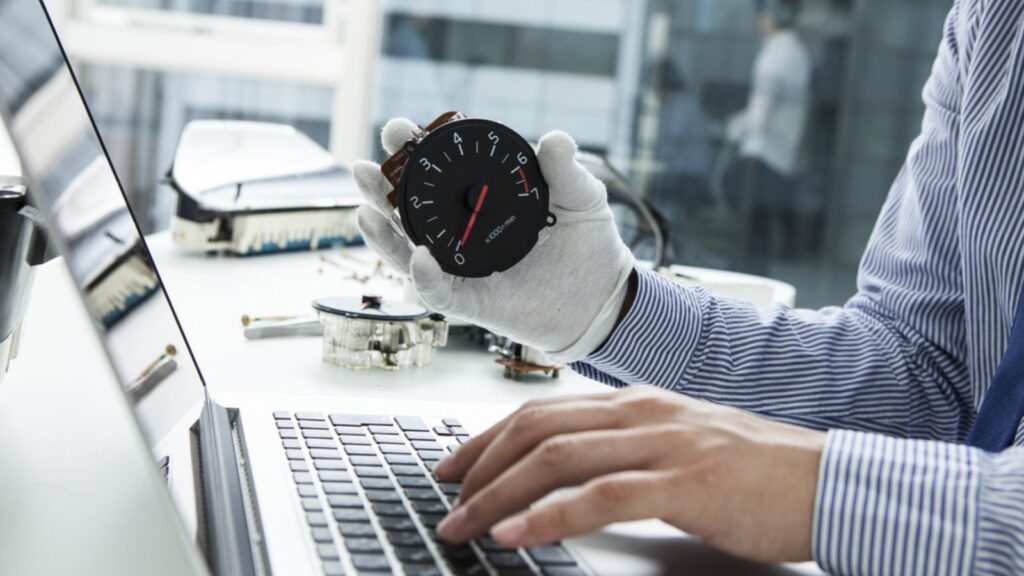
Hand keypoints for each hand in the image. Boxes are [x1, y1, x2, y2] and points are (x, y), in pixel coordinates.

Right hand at [353, 118, 634, 362]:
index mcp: (480, 200)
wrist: (603, 296)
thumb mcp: (581, 197)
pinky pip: (439, 290)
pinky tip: (419, 256)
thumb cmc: (587, 246)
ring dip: (383, 232)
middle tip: (366, 166)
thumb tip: (553, 138)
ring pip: (408, 251)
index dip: (414, 151)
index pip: (439, 173)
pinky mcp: (472, 301)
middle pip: (408, 209)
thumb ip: (565, 169)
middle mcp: (461, 233)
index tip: (402, 130)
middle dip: (382, 187)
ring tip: (366, 209)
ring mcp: (462, 267)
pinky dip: (424, 276)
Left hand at [432, 386, 825, 562]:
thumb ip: (628, 450)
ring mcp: (663, 444)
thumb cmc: (758, 470)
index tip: (453, 465)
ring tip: (463, 523)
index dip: (487, 438)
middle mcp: (642, 414)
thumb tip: (570, 473)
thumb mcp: (681, 445)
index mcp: (638, 403)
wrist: (828, 481)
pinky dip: (548, 515)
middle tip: (445, 498)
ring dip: (497, 494)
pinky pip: (600, 497)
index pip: (543, 411)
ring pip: (557, 458)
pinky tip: (516, 533)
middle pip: (536, 429)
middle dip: (479, 465)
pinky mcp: (684, 483)